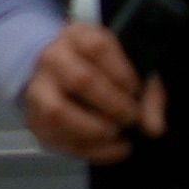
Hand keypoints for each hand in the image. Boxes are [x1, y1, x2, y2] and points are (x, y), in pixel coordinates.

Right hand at [19, 21, 160, 160]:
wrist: (60, 75)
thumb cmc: (103, 70)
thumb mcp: (130, 68)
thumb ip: (149, 95)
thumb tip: (154, 129)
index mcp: (77, 37)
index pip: (98, 49)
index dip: (122, 74)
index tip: (136, 91)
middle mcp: (51, 60)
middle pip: (80, 80)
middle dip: (113, 104)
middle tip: (130, 117)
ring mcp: (37, 90)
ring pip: (57, 113)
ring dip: (95, 130)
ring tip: (117, 133)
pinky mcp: (34, 120)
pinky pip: (57, 139)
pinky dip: (91, 151)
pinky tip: (113, 149)